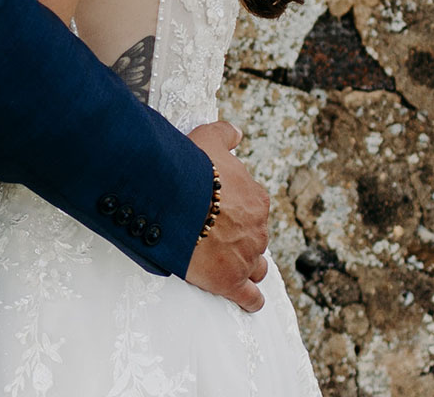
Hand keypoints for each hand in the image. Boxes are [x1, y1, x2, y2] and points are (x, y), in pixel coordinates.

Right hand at [184, 121, 270, 311]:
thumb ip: (225, 134)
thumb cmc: (190, 168)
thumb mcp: (208, 139)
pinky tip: (247, 300)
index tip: (220, 209)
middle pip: (255, 237)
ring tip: (231, 264)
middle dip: (242, 237)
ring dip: (248, 266)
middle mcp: (258, 229)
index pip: (253, 206)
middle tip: (218, 234)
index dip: (237, 208)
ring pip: (256, 266)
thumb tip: (237, 132)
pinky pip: (249, 297)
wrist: (175, 202)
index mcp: (256, 198)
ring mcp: (247, 257)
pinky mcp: (232, 281)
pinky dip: (250, 299)